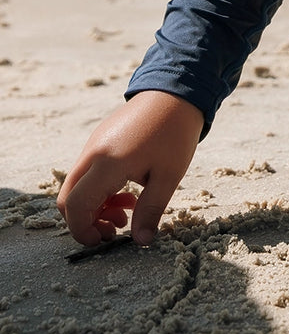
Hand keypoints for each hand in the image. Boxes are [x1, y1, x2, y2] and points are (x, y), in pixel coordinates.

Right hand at [57, 91, 204, 246]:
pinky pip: (87, 173)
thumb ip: (151, 210)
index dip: (83, 231)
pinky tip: (128, 191)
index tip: (105, 241)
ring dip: (95, 206)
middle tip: (116, 229)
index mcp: (107, 163)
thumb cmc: (175, 133)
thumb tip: (140, 242)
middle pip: (67, 198)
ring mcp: (93, 145)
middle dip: (86, 221)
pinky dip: (99, 190)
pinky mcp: (99, 141)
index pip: (76, 206)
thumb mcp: (169, 176)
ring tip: (128, 211)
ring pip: (76, 186)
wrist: (175, 91)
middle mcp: (92, 154)